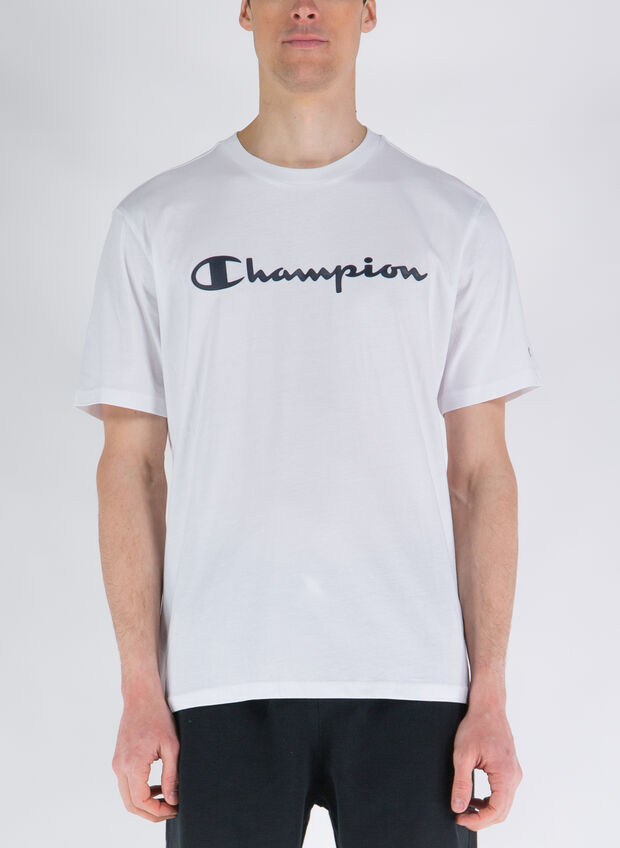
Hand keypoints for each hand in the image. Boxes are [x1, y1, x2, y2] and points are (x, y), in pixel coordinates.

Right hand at [111, 692, 179, 822]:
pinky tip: (156, 786)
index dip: (158, 810)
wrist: (140, 697)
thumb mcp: (171, 747)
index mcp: (132, 765)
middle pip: (131, 804)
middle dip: (151, 813)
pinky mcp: (118, 759)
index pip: (141, 801)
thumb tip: (173, 799)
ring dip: (145, 802)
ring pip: (127, 795)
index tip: (174, 809)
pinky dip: (139, 790)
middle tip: (170, 811)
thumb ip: (171, 776)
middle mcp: (120, 767)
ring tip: (167, 799)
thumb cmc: (157, 717)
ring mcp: (117, 763)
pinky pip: (126, 783)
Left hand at [450, 702, 522, 830]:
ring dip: (486, 810)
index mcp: (506, 774)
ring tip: (466, 808)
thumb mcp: (463, 755)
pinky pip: (503, 793)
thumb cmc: (477, 725)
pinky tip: (475, 798)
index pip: (496, 811)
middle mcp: (514, 776)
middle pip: (502, 811)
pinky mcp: (510, 769)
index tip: (461, 819)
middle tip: (461, 817)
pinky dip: (490, 800)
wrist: (488, 707)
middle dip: (481, 819)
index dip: (478, 821)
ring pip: (503, 803)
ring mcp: (514, 773)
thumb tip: (458, 807)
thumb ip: (461, 783)